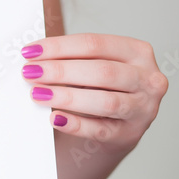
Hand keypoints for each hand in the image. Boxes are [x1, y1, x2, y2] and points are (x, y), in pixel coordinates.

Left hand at [19, 33, 168, 153]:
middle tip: (30, 72)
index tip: (30, 52)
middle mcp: (148, 79)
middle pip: (102, 71)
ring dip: (67, 97)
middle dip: (61, 71)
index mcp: (137, 52)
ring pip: (106, 101)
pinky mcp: (131, 134)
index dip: (59, 47)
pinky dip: (76, 124)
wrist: (112, 126)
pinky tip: (55, 118)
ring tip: (38, 94)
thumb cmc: (97, 87)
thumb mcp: (92, 66)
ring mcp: (144, 109)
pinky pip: (101, 130)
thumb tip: (33, 56)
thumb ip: (71, 58)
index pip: (95, 44)